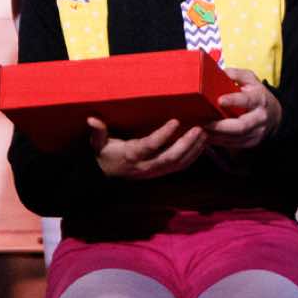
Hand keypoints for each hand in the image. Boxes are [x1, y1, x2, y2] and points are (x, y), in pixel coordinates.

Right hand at [89, 117, 206, 178]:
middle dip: (187, 144)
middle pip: (170, 158)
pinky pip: (180, 167)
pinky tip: (202, 144)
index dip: (163, 135)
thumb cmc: (104, 155)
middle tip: (200, 129)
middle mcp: (146, 166)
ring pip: (178, 164)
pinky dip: (193, 156)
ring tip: (206, 134)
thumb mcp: (97, 144)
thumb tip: (92, 119)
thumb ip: (97, 132)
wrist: (107, 178)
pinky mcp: (162, 173)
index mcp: (131, 155)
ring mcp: (155, 171)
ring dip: (194, 150)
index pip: (150, 146)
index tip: (175, 121)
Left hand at [206, 67, 279, 150]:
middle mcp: (260, 117)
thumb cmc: (257, 94)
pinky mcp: (252, 142)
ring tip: (201, 130)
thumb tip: (217, 72)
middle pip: (241, 126)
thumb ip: (235, 74)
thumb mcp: (250, 79)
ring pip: (235, 138)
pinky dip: (219, 142)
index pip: (247, 100)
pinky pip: (234, 145)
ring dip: (217, 136)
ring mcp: (257, 132)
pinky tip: (208, 136)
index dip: (233, 100)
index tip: (220, 100)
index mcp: (259, 99)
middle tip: (204, 123)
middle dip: (221, 126)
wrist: (275, 114)